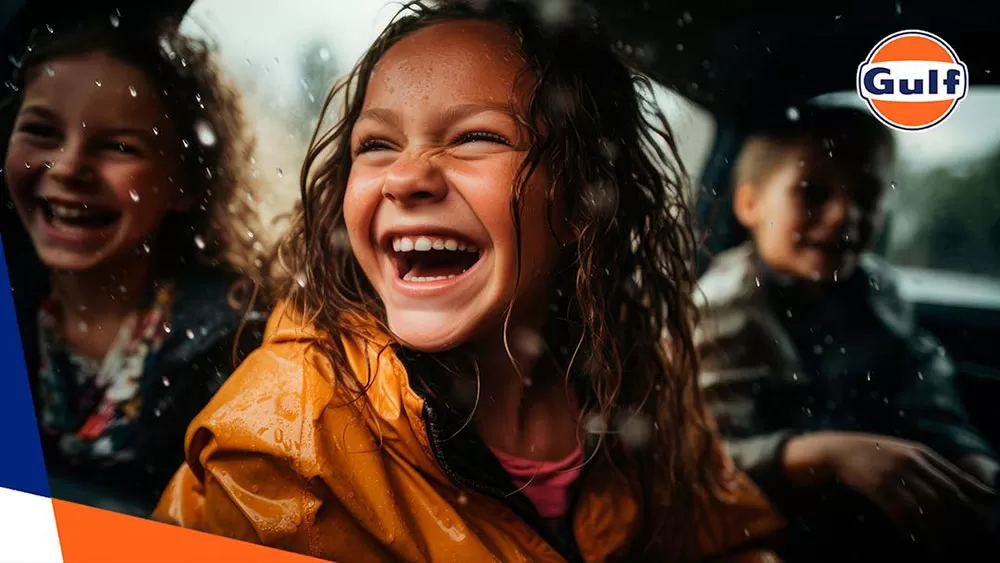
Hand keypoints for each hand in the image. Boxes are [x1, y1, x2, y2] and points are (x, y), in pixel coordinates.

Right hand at [785, 432, 995, 535]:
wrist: (836, 450)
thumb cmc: (870, 454)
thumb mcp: (902, 453)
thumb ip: (926, 466)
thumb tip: (954, 486)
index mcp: (921, 454)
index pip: (957, 477)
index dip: (975, 495)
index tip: (990, 511)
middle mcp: (912, 462)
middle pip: (947, 494)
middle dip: (963, 518)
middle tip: (974, 537)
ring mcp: (896, 474)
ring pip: (928, 506)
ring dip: (940, 529)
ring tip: (948, 546)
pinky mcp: (878, 486)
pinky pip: (902, 511)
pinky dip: (913, 527)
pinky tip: (917, 538)